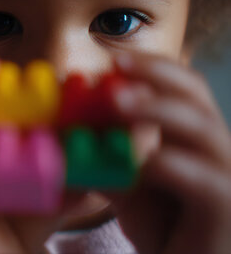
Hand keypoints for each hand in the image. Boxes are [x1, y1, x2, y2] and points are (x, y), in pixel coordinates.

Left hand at [112, 52, 230, 253]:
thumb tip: (66, 129)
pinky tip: (146, 163)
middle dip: (154, 73)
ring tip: (118, 101)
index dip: (149, 66)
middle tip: (115, 65)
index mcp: (190, 134)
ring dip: (158, 109)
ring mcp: (227, 176)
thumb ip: (105, 156)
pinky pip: (208, 182)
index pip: (179, 84)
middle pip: (195, 93)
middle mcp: (214, 147)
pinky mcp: (227, 209)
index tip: (111, 56)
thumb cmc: (161, 225)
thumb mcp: (125, 183)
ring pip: (204, 128)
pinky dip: (173, 166)